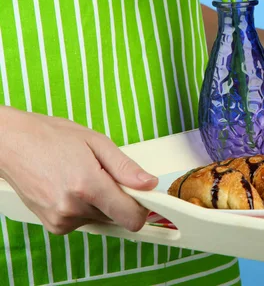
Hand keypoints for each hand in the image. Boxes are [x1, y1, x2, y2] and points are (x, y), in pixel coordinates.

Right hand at [0, 106, 157, 234]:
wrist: (12, 144)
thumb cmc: (51, 137)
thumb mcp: (97, 142)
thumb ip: (126, 168)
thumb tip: (149, 183)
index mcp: (87, 186)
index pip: (131, 217)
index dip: (142, 207)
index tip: (144, 195)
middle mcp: (73, 208)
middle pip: (118, 217)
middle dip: (119, 198)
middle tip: (105, 174)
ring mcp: (61, 220)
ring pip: (102, 218)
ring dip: (101, 202)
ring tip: (83, 176)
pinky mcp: (54, 226)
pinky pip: (85, 220)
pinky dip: (86, 207)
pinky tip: (72, 187)